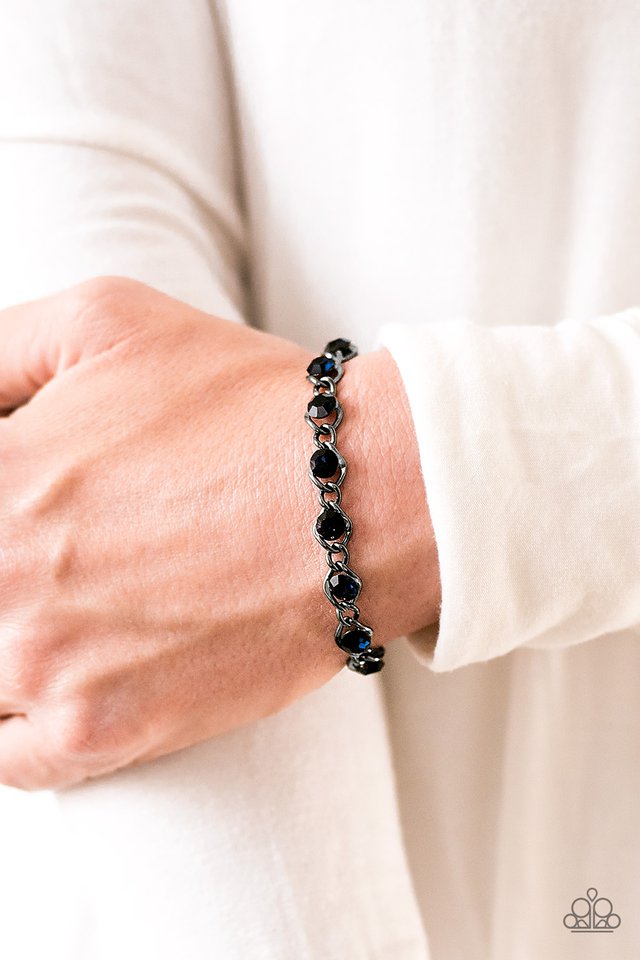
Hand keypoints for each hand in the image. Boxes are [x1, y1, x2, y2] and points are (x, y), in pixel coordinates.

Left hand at [0, 278, 439, 789]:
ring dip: (6, 641)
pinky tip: (51, 677)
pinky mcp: (101, 733)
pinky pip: (5, 758)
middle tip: (56, 555)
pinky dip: (12, 720)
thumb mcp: (103, 317)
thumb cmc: (240, 403)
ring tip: (61, 606)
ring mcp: (44, 670)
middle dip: (5, 566)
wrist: (365, 499)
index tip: (19, 513)